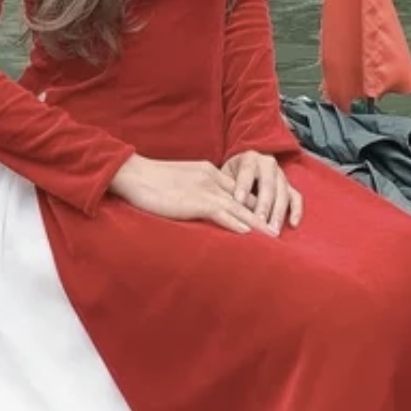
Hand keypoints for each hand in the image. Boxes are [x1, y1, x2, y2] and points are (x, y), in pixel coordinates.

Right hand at [108, 155, 278, 235]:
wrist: (133, 173)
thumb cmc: (151, 181)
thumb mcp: (180, 181)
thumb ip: (195, 190)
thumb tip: (201, 205)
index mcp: (209, 172)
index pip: (238, 190)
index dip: (254, 205)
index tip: (266, 218)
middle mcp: (213, 178)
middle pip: (245, 199)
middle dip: (262, 216)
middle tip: (278, 231)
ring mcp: (205, 188)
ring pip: (239, 207)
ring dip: (257, 224)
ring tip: (272, 238)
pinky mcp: (196, 200)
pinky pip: (222, 213)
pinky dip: (237, 224)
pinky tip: (248, 234)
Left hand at [223, 151, 302, 231]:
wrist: (241, 169)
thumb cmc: (230, 177)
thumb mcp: (224, 177)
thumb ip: (225, 188)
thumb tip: (223, 207)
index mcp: (249, 158)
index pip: (247, 171)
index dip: (243, 186)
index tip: (239, 202)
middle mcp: (267, 164)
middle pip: (268, 184)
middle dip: (263, 205)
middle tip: (259, 222)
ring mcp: (281, 175)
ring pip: (283, 192)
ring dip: (278, 212)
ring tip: (272, 230)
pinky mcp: (289, 186)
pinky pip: (296, 197)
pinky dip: (296, 211)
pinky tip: (292, 224)